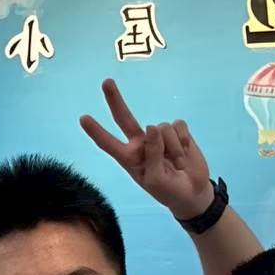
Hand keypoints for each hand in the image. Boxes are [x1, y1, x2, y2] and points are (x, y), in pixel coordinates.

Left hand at [80, 78, 214, 219]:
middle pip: (124, 118)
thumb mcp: (155, 180)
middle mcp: (141, 143)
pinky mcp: (177, 131)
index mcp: (129, 158)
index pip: (109, 143)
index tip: (83, 118)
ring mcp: (158, 135)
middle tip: (106, 81)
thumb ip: (152, 155)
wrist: (191, 193)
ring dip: (173, 148)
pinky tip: (184, 154)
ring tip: (177, 165)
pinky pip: (178, 126)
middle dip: (115, 100)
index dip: (96, 131)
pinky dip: (183, 141)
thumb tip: (152, 126)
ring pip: (161, 128)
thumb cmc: (168, 191)